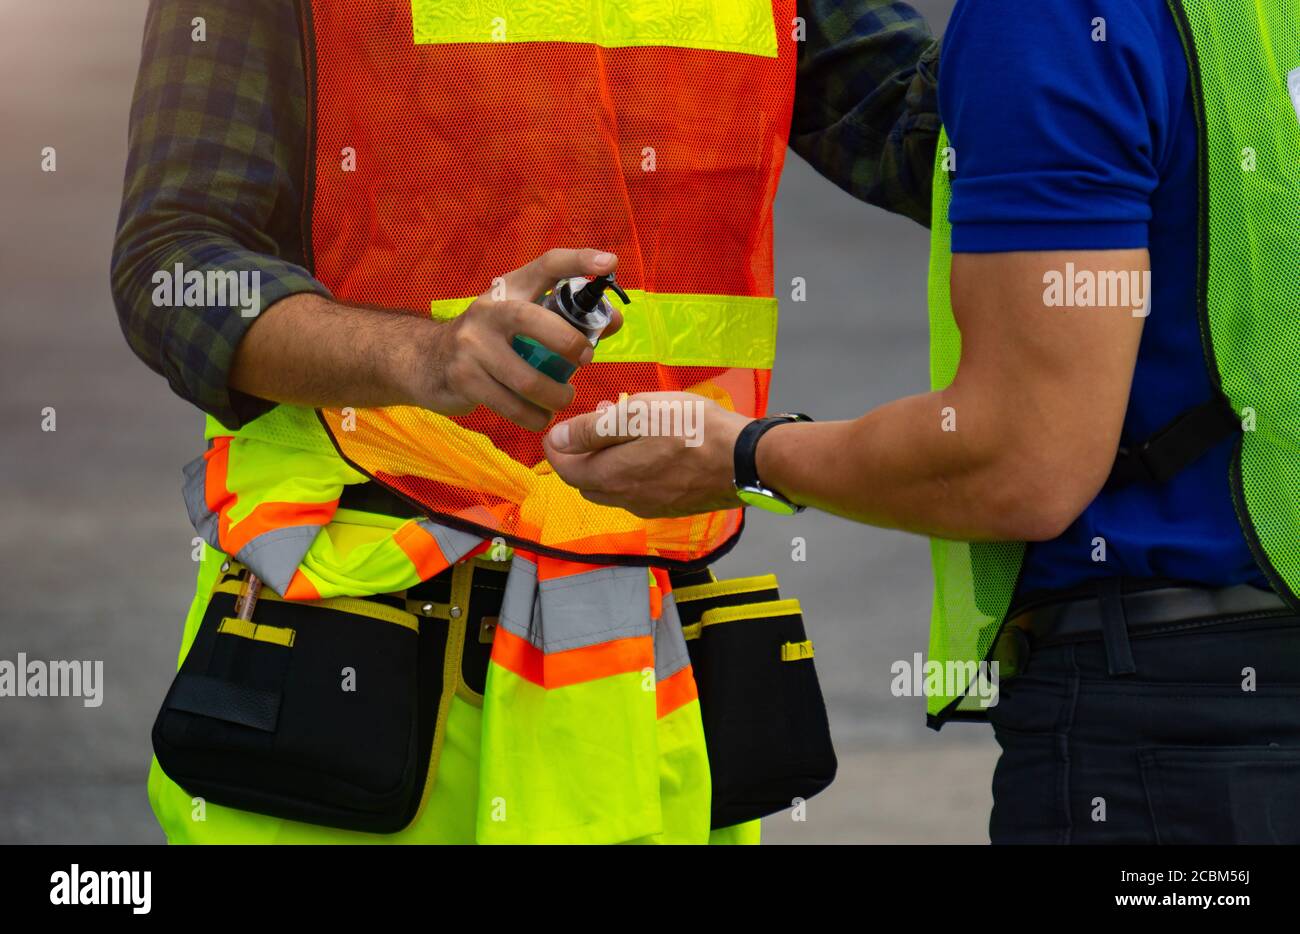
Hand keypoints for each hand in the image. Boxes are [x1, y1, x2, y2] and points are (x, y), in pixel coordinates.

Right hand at [411, 248, 623, 430]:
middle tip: (586, 359)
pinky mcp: (463, 378)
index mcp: (510, 290)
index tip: (610, 264)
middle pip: (531, 320)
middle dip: (567, 342)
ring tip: (564, 399)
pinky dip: (532, 416)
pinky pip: (509, 404)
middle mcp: (488, 311)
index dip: (579, 261)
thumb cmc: (492, 340)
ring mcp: (471, 345)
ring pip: (525, 377)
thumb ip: (569, 321)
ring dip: (553, 395)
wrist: (427, 361)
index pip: (546, 266)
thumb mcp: (523, 321)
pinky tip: (540, 417)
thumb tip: (613, 321)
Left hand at [544, 391, 751, 517]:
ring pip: (613, 490)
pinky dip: (631, 475)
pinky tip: (649, 453)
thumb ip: (594, 429)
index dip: (556, 449)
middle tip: (592, 427)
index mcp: (613, 476)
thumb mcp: (639, 413)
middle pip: (587, 483)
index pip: (566, 469)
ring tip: (623, 435)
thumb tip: (556, 440)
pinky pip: (638, 494)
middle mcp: (627, 499)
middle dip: (579, 459)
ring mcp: (651, 506)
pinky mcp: (673, 507)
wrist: (746, 459)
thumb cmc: (693, 428)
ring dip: (606, 467)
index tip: (557, 430)